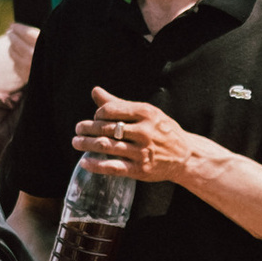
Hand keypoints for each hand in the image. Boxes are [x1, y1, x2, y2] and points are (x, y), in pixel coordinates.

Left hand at [74, 88, 196, 186]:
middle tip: (78, 129)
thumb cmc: (162, 131)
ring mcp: (142, 152)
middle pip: (106, 128)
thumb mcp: (146, 113)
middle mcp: (144, 131)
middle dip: (87, 128)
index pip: (111, 110)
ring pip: (106, 146)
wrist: (185, 156)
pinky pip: (112, 167)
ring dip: (86, 144)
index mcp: (146, 113)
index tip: (94, 118)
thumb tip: (95, 91)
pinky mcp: (140, 169)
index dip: (98, 114)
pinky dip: (96, 165)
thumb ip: (119, 103)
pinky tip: (85, 162)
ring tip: (76, 142)